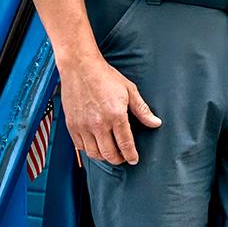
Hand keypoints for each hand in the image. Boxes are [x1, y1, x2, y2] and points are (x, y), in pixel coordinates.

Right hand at [60, 49, 160, 163]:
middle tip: (122, 158)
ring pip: (94, 153)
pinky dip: (88, 149)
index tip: (134, 159)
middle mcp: (99, 123)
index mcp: (116, 115)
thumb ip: (142, 110)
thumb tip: (155, 123)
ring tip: (109, 152)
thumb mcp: (129, 90)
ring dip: (103, 156)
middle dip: (118, 159)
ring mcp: (83, 125)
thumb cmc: (105, 76)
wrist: (80, 66)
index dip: (131, 156)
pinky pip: (80, 146)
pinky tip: (94, 144)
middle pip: (109, 154)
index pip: (126, 145)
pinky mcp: (72, 125)